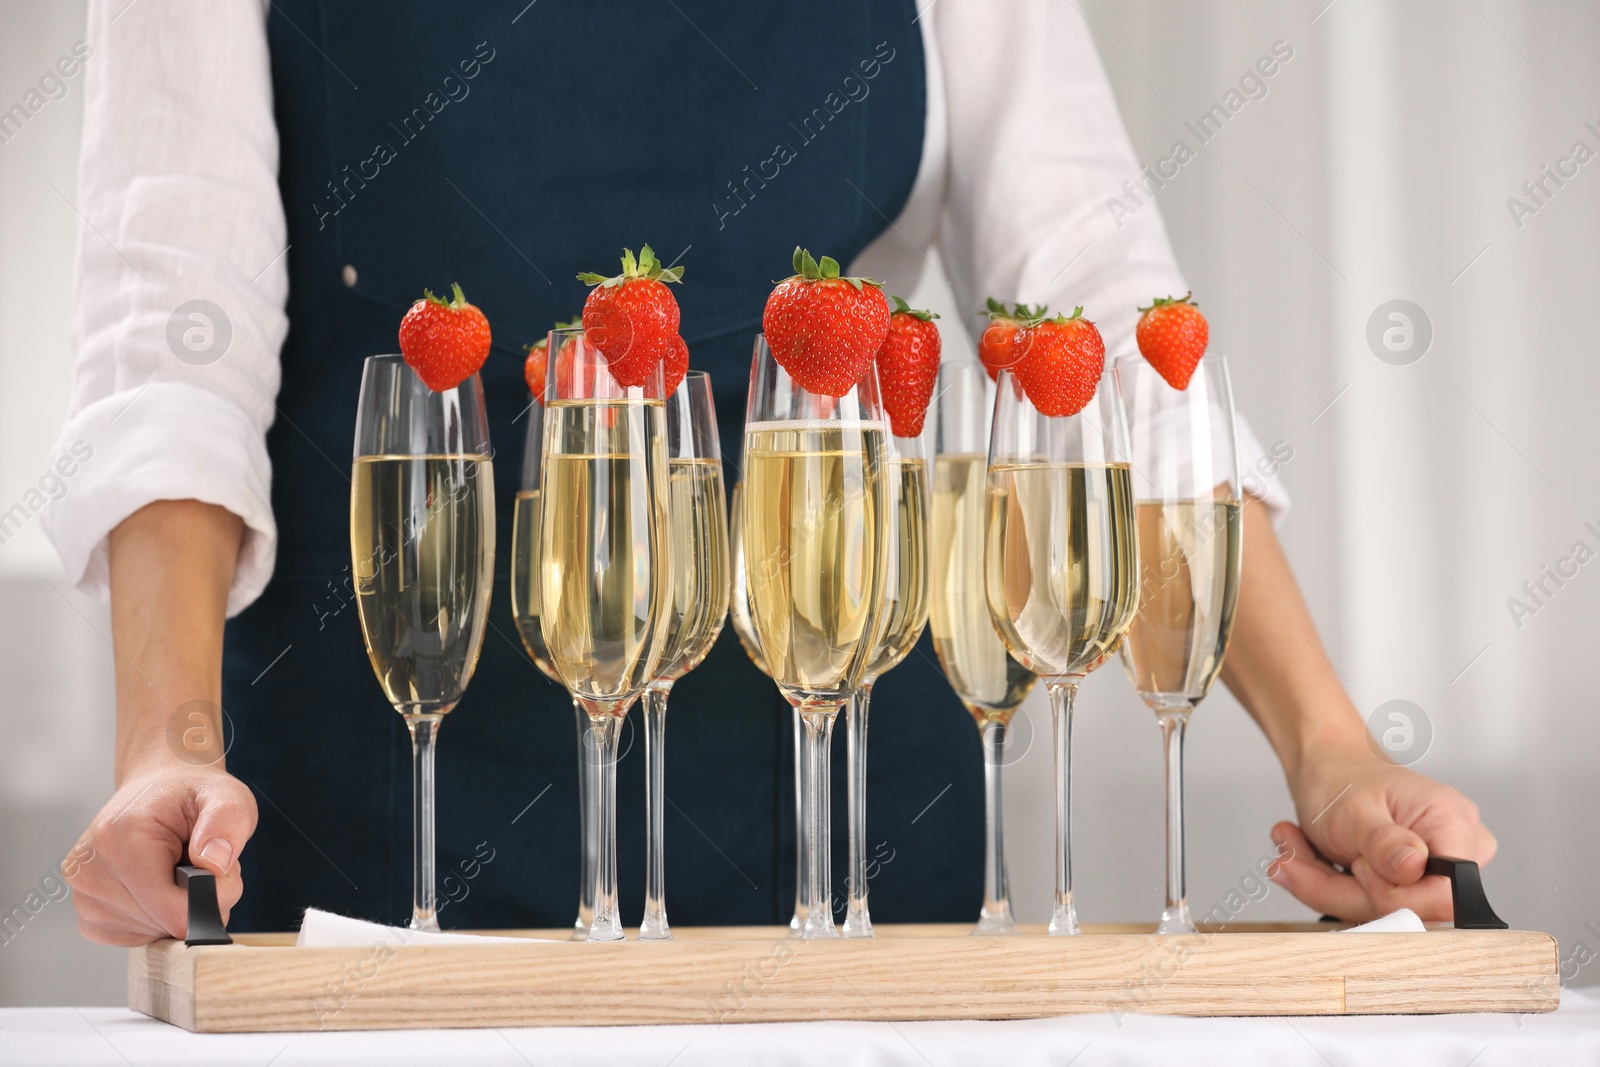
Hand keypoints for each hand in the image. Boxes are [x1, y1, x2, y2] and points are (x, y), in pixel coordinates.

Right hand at [65, 763, 256, 945]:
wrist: (158, 789)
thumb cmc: (190, 794)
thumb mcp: (225, 795)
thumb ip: (228, 823)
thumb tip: (214, 864)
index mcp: (117, 839)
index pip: (172, 909)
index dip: (213, 898)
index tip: (224, 870)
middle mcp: (89, 871)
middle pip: (164, 924)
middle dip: (198, 901)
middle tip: (203, 863)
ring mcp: (84, 896)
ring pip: (153, 933)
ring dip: (179, 909)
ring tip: (180, 869)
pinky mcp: (89, 915)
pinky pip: (138, 937)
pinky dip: (160, 918)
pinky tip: (161, 886)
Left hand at [1269, 740, 1495, 922]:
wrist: (1326, 766)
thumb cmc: (1340, 778)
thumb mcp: (1353, 809)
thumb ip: (1383, 842)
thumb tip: (1415, 867)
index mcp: (1453, 823)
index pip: (1443, 898)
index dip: (1393, 896)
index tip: (1356, 865)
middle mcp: (1455, 850)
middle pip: (1407, 910)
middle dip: (1342, 891)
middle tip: (1298, 855)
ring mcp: (1435, 869)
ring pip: (1381, 912)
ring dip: (1327, 888)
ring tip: (1295, 846)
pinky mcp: (1412, 883)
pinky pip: (1370, 907)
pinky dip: (1331, 888)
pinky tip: (1308, 857)